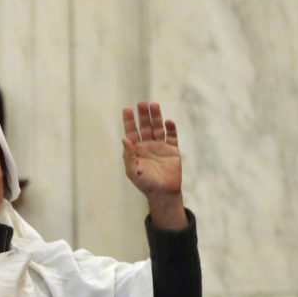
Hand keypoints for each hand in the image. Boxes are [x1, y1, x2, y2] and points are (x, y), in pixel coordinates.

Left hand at [123, 101, 186, 227]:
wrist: (162, 193)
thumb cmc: (144, 183)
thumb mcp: (132, 170)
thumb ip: (128, 155)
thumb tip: (124, 139)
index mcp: (135, 148)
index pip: (131, 130)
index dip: (129, 120)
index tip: (127, 108)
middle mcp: (147, 144)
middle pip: (145, 125)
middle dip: (143, 114)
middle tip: (142, 103)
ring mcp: (160, 146)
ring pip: (158, 127)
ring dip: (156, 117)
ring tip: (154, 105)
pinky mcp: (172, 150)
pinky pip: (172, 136)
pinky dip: (170, 129)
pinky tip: (168, 122)